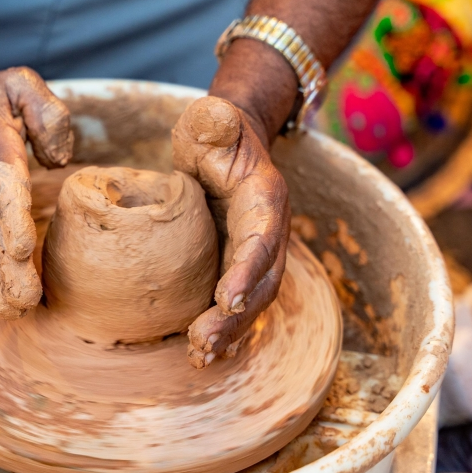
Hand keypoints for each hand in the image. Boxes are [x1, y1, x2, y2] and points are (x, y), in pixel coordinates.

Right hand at [0, 67, 72, 318]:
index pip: (3, 186)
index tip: (21, 248)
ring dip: (1, 279)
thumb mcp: (17, 83)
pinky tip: (7, 304)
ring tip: (17, 310)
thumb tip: (59, 159)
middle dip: (10, 267)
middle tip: (27, 300)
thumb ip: (47, 112)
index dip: (12, 218)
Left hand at [172, 96, 290, 368]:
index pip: (262, 238)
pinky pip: (240, 303)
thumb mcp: (211, 119)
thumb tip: (216, 115)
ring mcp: (257, 252)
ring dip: (231, 331)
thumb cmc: (214, 131)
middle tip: (204, 342)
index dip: (248, 269)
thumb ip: (215, 119)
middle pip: (263, 281)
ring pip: (254, 301)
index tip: (227, 297)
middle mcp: (269, 231)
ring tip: (201, 356)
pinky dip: (226, 330)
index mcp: (265, 198)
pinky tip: (204, 355)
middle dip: (237, 315)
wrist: (227, 143)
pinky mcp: (239, 265)